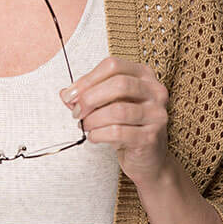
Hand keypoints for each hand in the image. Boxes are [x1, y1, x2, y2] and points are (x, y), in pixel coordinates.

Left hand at [59, 56, 169, 187]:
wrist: (147, 157)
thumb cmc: (127, 125)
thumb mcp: (107, 105)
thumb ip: (88, 96)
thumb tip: (66, 94)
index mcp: (143, 75)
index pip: (113, 65)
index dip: (87, 79)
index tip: (70, 94)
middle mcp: (155, 92)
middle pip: (119, 84)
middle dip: (90, 98)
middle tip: (76, 111)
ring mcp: (156, 114)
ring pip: (118, 110)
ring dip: (93, 119)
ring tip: (85, 125)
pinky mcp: (151, 137)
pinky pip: (118, 132)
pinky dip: (99, 134)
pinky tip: (94, 136)